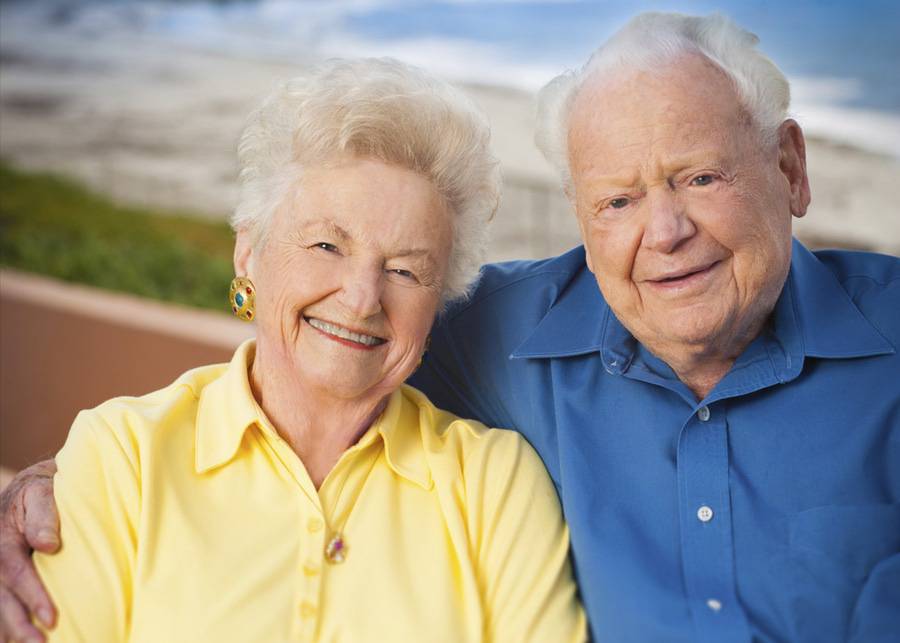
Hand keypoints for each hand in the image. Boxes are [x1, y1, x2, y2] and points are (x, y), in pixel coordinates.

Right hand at [0, 460, 58, 642]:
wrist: (33, 487)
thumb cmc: (43, 489)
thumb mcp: (42, 491)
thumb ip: (44, 516)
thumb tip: (49, 545)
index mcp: (2, 539)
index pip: (15, 572)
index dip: (33, 596)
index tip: (52, 618)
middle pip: (3, 599)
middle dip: (19, 626)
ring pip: (0, 607)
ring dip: (14, 631)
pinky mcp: (3, 579)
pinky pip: (3, 604)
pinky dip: (9, 627)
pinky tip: (20, 641)